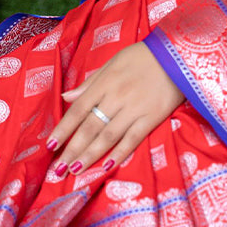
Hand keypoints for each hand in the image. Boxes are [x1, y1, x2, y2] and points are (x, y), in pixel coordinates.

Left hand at [46, 42, 184, 176]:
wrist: (176, 54)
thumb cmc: (141, 57)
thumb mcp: (112, 63)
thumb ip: (90, 83)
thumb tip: (66, 97)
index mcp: (105, 83)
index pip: (78, 110)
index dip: (63, 129)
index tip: (50, 145)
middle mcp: (116, 97)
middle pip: (90, 127)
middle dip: (72, 149)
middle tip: (58, 169)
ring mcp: (135, 109)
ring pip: (108, 137)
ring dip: (90, 155)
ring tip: (76, 171)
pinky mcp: (152, 118)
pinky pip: (133, 139)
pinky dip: (119, 154)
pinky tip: (106, 167)